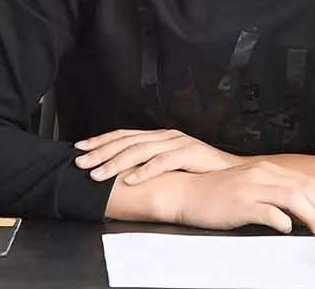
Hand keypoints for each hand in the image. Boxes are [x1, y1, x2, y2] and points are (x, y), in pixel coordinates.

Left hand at [74, 128, 241, 182]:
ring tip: (98, 174)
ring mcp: (177, 143)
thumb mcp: (171, 164)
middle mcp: (165, 135)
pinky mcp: (190, 154)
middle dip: (100, 152)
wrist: (235, 173)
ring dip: (115, 163)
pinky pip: (163, 162)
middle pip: (126, 141)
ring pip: (139, 151)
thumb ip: (150, 163)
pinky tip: (130, 180)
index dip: (101, 141)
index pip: (123, 135)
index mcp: (158, 136)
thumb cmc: (201, 171)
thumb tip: (123, 171)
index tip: (80, 148)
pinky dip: (144, 171)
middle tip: (80, 162)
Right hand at [172, 161, 314, 233]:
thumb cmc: (214, 193)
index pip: (304, 179)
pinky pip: (268, 212)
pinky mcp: (240, 204)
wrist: (185, 193)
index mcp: (263, 169)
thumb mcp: (246, 186)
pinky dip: (283, 221)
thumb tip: (297, 207)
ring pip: (291, 197)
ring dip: (311, 214)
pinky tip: (288, 229)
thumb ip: (270, 191)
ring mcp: (249, 188)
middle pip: (303, 187)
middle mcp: (259, 174)